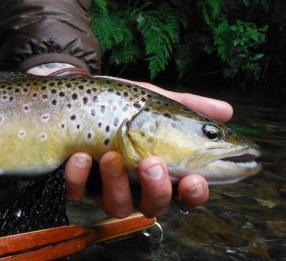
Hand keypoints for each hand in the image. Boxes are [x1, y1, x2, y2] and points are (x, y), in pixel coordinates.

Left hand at [63, 76, 232, 217]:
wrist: (71, 90)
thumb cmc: (117, 102)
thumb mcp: (153, 101)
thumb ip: (188, 107)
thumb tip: (227, 111)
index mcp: (161, 170)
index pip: (185, 193)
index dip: (194, 194)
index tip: (196, 180)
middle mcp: (134, 186)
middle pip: (154, 207)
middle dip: (157, 190)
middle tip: (151, 163)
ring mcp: (102, 187)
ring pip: (117, 206)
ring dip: (117, 183)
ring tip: (112, 156)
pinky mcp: (74, 184)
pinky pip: (76, 193)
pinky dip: (78, 177)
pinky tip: (78, 157)